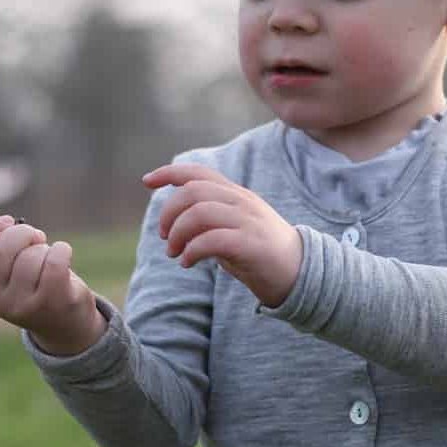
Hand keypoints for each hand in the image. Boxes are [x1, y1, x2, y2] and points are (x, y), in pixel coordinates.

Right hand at [0, 206, 105, 352]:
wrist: (66, 325)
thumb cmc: (35, 285)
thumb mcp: (10, 265)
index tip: (7, 221)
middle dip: (21, 233)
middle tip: (35, 236)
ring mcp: (23, 305)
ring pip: (29, 258)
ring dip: (43, 247)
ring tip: (48, 255)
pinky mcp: (51, 303)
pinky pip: (55, 263)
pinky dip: (62, 250)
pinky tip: (64, 253)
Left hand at [142, 163, 302, 307]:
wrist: (300, 273)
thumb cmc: (260, 253)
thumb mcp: (233, 228)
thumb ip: (209, 219)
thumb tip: (175, 221)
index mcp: (236, 195)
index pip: (199, 173)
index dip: (169, 173)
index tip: (146, 181)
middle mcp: (242, 202)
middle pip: (193, 192)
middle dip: (169, 213)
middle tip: (164, 237)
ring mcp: (248, 221)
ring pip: (199, 213)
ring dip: (177, 233)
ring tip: (174, 253)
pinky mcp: (251, 244)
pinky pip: (211, 240)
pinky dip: (192, 250)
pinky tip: (187, 262)